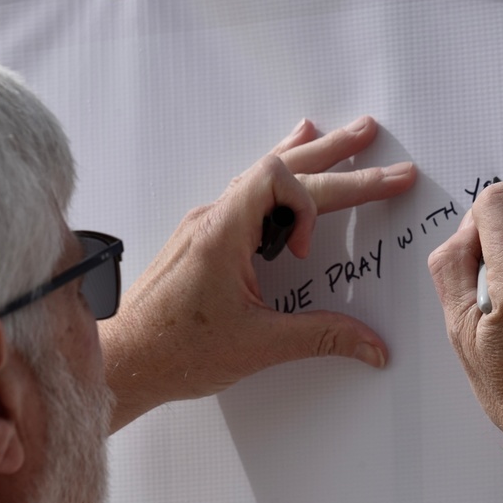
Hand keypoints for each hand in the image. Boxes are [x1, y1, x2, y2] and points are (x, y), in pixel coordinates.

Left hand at [100, 116, 416, 431]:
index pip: (276, 178)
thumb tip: (371, 344)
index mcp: (221, 233)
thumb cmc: (172, 351)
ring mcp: (204, 227)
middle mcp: (211, 220)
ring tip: (343, 140)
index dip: (306, 205)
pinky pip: (245, 194)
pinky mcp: (201, 241)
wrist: (124, 362)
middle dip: (338, 162)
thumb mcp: (257, 346)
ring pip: (261, 177)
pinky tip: (289, 163)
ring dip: (308, 160)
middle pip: (281, 170)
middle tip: (379, 150)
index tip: (304, 251)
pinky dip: (278, 179)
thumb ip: (321, 338)